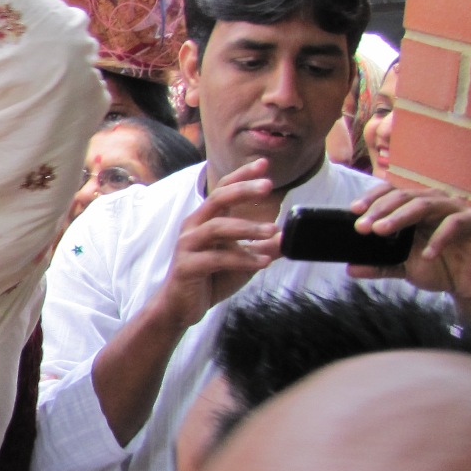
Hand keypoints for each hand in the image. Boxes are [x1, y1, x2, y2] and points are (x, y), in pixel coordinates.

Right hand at [147, 160, 280, 333]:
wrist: (181, 308)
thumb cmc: (210, 279)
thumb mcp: (243, 260)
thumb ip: (262, 248)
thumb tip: (289, 238)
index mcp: (206, 220)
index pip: (223, 189)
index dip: (242, 175)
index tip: (264, 163)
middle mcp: (194, 227)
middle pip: (217, 199)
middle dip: (243, 189)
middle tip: (268, 185)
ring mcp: (188, 246)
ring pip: (218, 228)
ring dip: (248, 228)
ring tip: (274, 231)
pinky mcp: (187, 266)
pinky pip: (217, 258)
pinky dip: (243, 258)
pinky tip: (263, 262)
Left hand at [350, 181, 470, 327]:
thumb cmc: (439, 267)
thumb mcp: (404, 267)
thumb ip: (380, 265)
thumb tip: (351, 269)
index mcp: (415, 207)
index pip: (391, 192)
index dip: (372, 198)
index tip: (354, 211)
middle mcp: (434, 202)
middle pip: (404, 196)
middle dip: (380, 210)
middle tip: (362, 227)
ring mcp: (455, 209)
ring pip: (425, 205)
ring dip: (401, 217)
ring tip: (382, 231)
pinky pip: (455, 224)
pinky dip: (438, 238)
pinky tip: (426, 254)